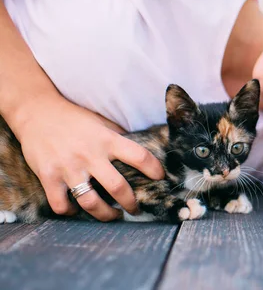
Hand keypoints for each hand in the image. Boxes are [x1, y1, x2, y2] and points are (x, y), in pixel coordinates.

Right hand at [15, 94, 163, 220]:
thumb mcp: (101, 123)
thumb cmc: (75, 118)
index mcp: (107, 140)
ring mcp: (68, 167)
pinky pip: (61, 205)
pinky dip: (70, 212)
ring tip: (112, 215)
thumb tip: (140, 153)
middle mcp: (90, 155)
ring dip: (105, 215)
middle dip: (131, 204)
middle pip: (118, 188)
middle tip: (136, 209)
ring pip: (91, 202)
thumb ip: (118, 138)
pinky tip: (77, 210)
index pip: (139, 156)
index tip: (160, 178)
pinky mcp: (48, 176)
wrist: (38, 112)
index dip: (154, 169)